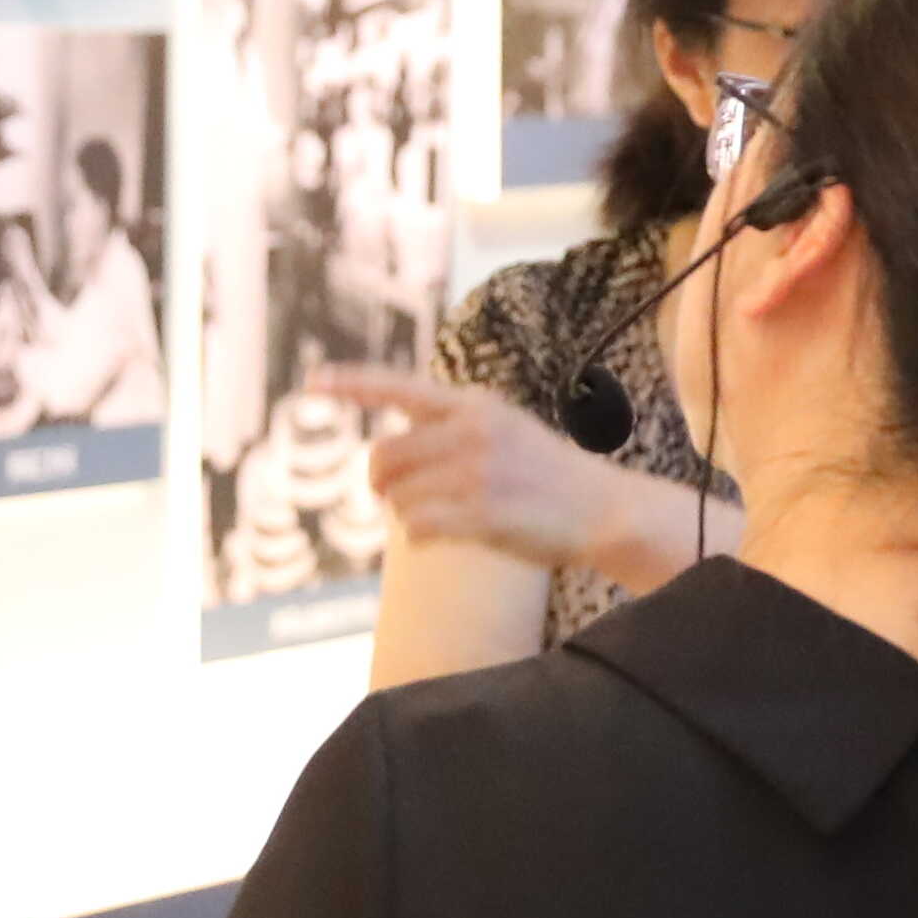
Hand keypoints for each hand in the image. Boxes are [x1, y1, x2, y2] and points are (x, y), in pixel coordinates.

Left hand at [317, 374, 646, 583]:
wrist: (605, 509)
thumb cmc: (550, 476)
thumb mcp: (507, 428)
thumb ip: (455, 426)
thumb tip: (390, 451)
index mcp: (475, 406)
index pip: (400, 388)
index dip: (352, 385)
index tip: (313, 381)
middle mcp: (473, 432)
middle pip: (384, 455)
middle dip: (379, 482)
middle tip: (393, 496)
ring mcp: (477, 472)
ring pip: (398, 497)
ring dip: (407, 513)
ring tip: (442, 516)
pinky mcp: (481, 513)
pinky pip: (416, 527)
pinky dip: (419, 535)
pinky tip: (443, 534)